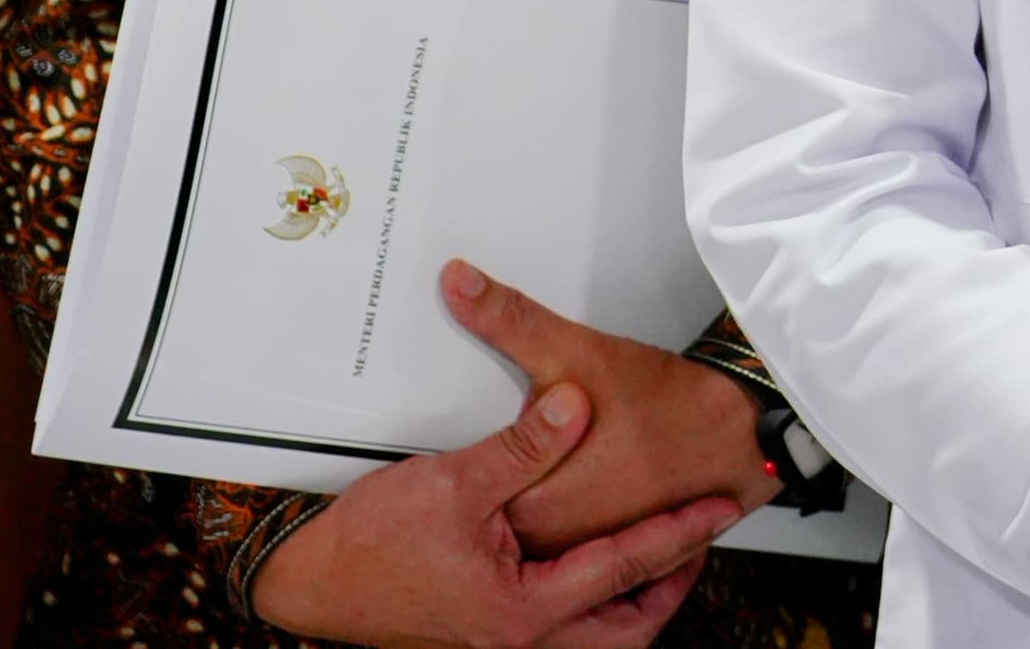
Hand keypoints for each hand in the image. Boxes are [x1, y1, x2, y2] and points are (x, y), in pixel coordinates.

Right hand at [250, 382, 743, 648]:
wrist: (310, 580)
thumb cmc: (369, 546)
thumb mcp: (455, 481)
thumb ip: (525, 443)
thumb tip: (576, 404)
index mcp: (522, 611)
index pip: (626, 568)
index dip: (680, 532)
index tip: (720, 508)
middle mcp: (517, 639)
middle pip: (624, 630)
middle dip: (670, 586)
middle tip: (700, 538)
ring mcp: (501, 640)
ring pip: (595, 637)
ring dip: (632, 600)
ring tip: (662, 552)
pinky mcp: (485, 631)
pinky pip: (562, 629)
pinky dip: (593, 602)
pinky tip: (593, 567)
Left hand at [442, 262, 775, 556]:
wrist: (744, 428)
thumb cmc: (667, 403)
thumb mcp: (576, 352)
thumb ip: (509, 319)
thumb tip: (457, 284)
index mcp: (533, 504)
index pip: (468, 499)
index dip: (454, 476)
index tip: (439, 465)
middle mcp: (559, 539)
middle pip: (498, 522)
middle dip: (490, 495)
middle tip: (483, 463)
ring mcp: (593, 548)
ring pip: (539, 540)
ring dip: (529, 515)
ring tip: (525, 481)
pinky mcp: (625, 543)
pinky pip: (583, 545)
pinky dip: (576, 525)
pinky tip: (579, 495)